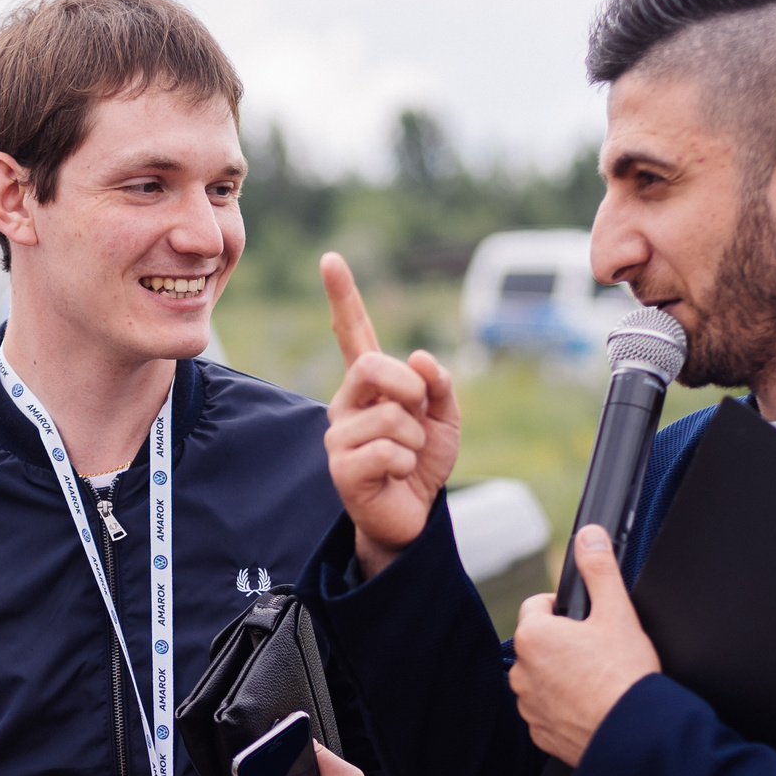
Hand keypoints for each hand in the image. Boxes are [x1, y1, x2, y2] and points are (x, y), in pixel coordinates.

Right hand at [321, 253, 459, 576]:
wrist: (412, 516)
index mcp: (370, 385)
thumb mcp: (445, 419)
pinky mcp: (341, 468)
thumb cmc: (421, 464)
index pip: (354, 334)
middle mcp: (347, 403)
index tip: (330, 260)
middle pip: (372, 366)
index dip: (343, 297)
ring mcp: (339, 436)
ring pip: (391, 415)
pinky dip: (407, 463)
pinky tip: (396, 475)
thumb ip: (438, 386)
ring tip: (407, 457)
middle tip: (419, 414)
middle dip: (409, 388)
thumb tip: (420, 358)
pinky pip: (388, 450)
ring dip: (416, 438)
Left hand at [510, 527, 660, 763]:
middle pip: (539, 643)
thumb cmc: (624, 675)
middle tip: (598, 650)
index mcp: (533, 637)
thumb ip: (599, 569)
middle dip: (563, 642)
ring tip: (597, 679)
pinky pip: (547, 710)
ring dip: (561, 675)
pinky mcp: (540, 732)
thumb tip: (590, 536)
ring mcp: (528, 705)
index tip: (587, 618)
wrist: (634, 733)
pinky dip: (564, 706)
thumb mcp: (617, 612)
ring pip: (542, 677)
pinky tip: (592, 704)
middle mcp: (521, 672)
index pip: (538, 606)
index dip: (564, 607)